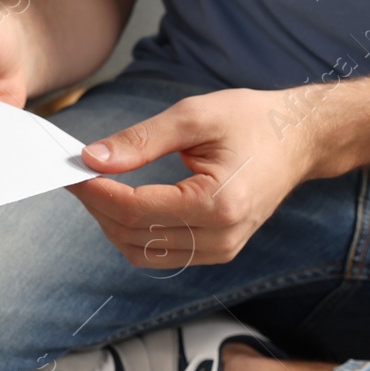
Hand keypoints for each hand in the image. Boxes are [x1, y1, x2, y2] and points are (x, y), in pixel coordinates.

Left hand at [70, 88, 324, 268]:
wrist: (299, 140)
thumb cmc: (253, 121)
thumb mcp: (194, 116)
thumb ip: (140, 140)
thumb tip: (92, 158)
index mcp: (218, 204)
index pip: (136, 210)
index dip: (95, 192)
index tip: (71, 170)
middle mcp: (221, 237)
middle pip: (133, 236)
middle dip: (97, 206)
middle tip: (77, 174)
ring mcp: (221, 250)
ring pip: (141, 253)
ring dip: (111, 223)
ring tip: (96, 187)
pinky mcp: (217, 251)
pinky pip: (159, 254)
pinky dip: (133, 232)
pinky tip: (122, 202)